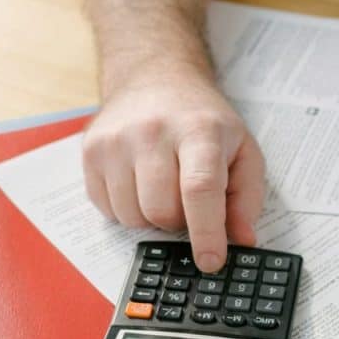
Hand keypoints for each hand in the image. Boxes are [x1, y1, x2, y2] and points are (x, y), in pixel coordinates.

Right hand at [82, 70, 264, 271]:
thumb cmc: (202, 119)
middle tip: (189, 201)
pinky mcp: (91, 151)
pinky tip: (139, 182)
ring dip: (152, 218)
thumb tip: (241, 239)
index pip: (199, 189)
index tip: (211, 262)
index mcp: (198, 130)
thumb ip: (247, 196)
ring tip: (164, 187)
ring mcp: (115, 141)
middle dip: (180, 222)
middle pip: (161, 211)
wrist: (155, 77)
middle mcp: (151, 131)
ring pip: (132, 217)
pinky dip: (128, 209)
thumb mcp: (242, 148)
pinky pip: (108, 209)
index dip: (206, 232)